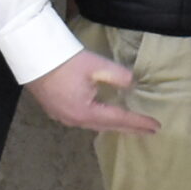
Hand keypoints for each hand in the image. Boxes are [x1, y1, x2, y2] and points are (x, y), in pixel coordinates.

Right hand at [26, 50, 159, 135]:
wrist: (34, 58)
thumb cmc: (66, 62)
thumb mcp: (97, 66)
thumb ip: (119, 77)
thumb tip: (132, 85)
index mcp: (84, 112)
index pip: (118, 119)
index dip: (138, 122)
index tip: (156, 126)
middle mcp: (74, 120)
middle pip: (107, 126)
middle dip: (129, 128)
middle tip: (149, 131)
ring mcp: (63, 117)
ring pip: (95, 125)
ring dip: (114, 125)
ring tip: (131, 126)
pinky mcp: (57, 110)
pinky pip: (84, 120)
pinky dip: (100, 121)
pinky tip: (106, 118)